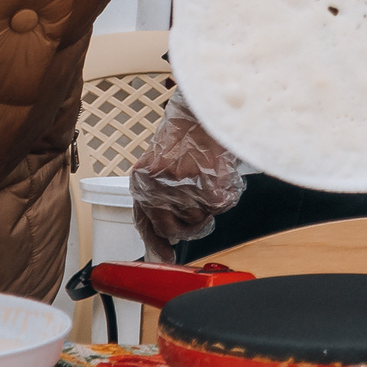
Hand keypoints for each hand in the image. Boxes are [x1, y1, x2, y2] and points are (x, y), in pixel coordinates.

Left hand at [129, 97, 246, 263]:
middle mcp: (159, 189)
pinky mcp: (209, 190)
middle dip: (188, 222)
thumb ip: (158, 194)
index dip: (156, 246)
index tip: (165, 257)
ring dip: (206, 205)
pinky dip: (223, 193)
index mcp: (143, 182)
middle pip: (175, 229)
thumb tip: (165, 236)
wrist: (205, 109)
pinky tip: (218, 173)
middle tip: (197, 202)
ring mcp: (184, 191)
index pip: (146, 225)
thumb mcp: (159, 161)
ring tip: (206, 176)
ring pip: (200, 220)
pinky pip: (220, 207)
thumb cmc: (185, 131)